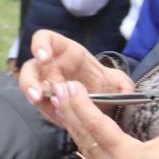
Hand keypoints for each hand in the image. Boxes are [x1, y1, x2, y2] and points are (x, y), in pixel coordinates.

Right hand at [17, 30, 132, 128]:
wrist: (103, 99)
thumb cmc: (102, 82)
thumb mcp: (116, 80)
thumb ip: (122, 83)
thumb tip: (128, 92)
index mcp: (64, 52)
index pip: (45, 40)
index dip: (40, 46)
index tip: (44, 58)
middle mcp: (49, 67)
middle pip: (29, 69)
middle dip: (29, 81)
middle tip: (37, 95)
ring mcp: (44, 85)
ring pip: (30, 89)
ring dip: (35, 98)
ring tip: (44, 106)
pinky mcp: (46, 102)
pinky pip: (44, 107)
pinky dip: (52, 113)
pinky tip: (63, 118)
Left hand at [51, 71, 158, 158]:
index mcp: (126, 155)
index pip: (96, 124)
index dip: (81, 103)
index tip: (70, 86)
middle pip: (83, 135)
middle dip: (69, 110)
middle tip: (58, 89)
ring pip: (83, 147)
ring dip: (72, 124)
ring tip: (61, 104)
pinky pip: (90, 157)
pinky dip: (81, 139)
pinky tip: (75, 129)